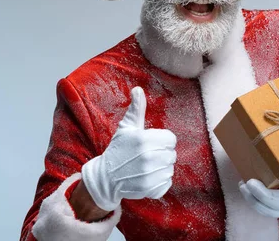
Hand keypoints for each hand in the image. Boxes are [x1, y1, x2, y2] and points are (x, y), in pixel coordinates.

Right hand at [81, 87, 176, 211]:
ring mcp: (148, 175)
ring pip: (170, 169)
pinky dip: (160, 181)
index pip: (171, 139)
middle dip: (162, 153)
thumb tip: (138, 89)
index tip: (151, 143)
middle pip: (172, 154)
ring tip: (147, 166)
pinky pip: (167, 183)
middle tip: (148, 155)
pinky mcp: (149, 189)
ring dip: (161, 168)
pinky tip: (148, 177)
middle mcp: (147, 158)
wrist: (106, 176)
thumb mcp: (126, 127)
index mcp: (143, 140)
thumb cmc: (118, 148)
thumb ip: (137, 109)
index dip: (162, 140)